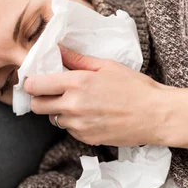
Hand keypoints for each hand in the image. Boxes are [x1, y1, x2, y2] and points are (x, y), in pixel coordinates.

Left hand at [25, 46, 165, 145]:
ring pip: (52, 119)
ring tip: (77, 103)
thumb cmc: (135, 87)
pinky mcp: (86, 138)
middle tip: (51, 92)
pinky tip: (90, 115)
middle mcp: (73, 105)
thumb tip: (58, 49)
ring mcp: (78, 125)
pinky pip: (68, 130)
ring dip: (58, 112)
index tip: (35, 80)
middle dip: (39, 99)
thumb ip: (77, 59)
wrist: (156, 115)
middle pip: (37, 106)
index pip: (35, 86)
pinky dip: (73, 123)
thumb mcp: (106, 66)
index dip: (31, 83)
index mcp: (76, 83)